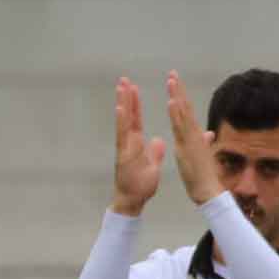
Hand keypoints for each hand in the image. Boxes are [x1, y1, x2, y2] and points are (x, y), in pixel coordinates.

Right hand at [108, 79, 164, 214]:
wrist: (133, 200)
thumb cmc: (141, 184)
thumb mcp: (152, 165)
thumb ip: (154, 152)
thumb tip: (158, 140)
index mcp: (136, 143)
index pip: (136, 119)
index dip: (135, 104)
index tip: (133, 88)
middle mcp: (128, 142)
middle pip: (128, 116)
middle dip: (126, 97)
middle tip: (123, 79)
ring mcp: (124, 147)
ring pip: (124, 122)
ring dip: (123, 104)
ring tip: (122, 88)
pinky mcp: (123, 154)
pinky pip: (123, 136)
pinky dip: (122, 122)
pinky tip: (121, 109)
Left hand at [163, 73, 216, 208]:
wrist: (210, 192)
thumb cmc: (206, 178)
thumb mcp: (203, 157)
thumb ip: (204, 143)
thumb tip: (208, 133)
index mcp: (195, 137)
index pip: (187, 113)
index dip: (181, 97)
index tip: (175, 84)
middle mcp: (194, 135)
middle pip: (185, 108)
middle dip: (179, 91)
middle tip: (172, 74)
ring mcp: (191, 139)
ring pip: (183, 114)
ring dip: (177, 96)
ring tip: (171, 81)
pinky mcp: (189, 146)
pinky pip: (181, 127)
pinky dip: (177, 113)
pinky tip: (172, 102)